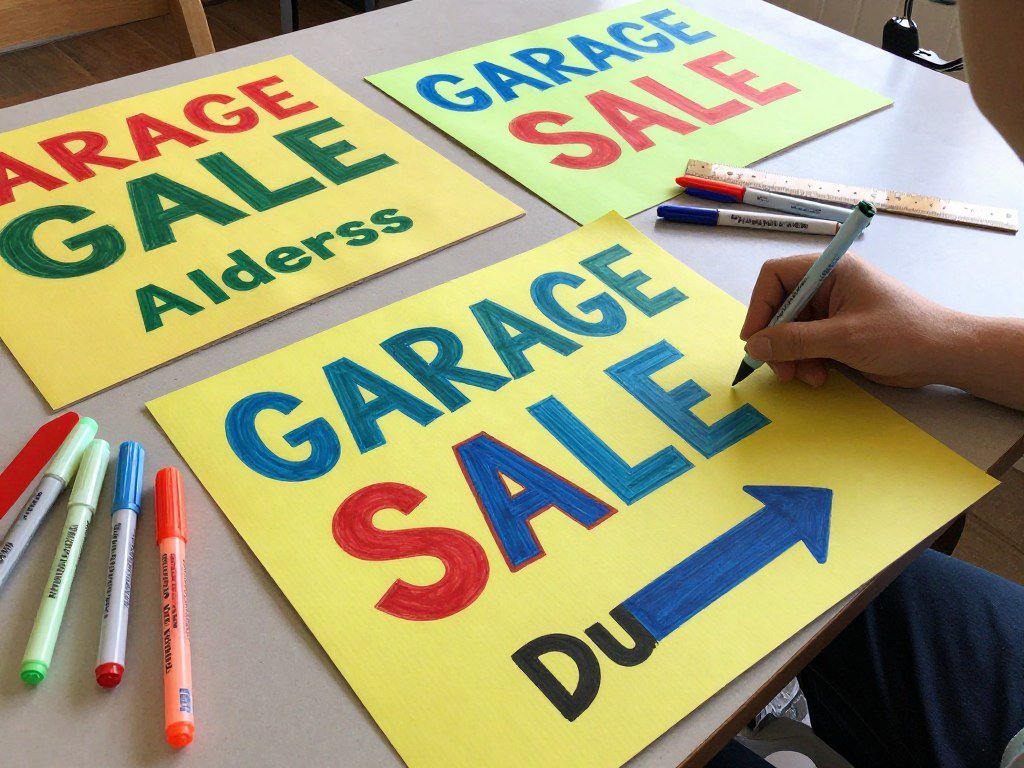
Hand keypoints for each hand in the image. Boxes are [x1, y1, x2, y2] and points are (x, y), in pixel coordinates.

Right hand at [740, 254, 962, 387]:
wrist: (945, 355)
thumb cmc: (902, 334)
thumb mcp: (843, 338)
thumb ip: (795, 341)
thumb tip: (753, 345)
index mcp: (830, 269)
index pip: (775, 276)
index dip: (759, 306)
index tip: (754, 339)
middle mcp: (827, 284)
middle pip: (780, 307)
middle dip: (777, 339)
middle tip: (779, 368)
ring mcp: (832, 309)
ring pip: (791, 330)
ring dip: (792, 356)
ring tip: (806, 377)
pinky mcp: (838, 332)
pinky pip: (807, 344)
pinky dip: (807, 362)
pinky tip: (820, 376)